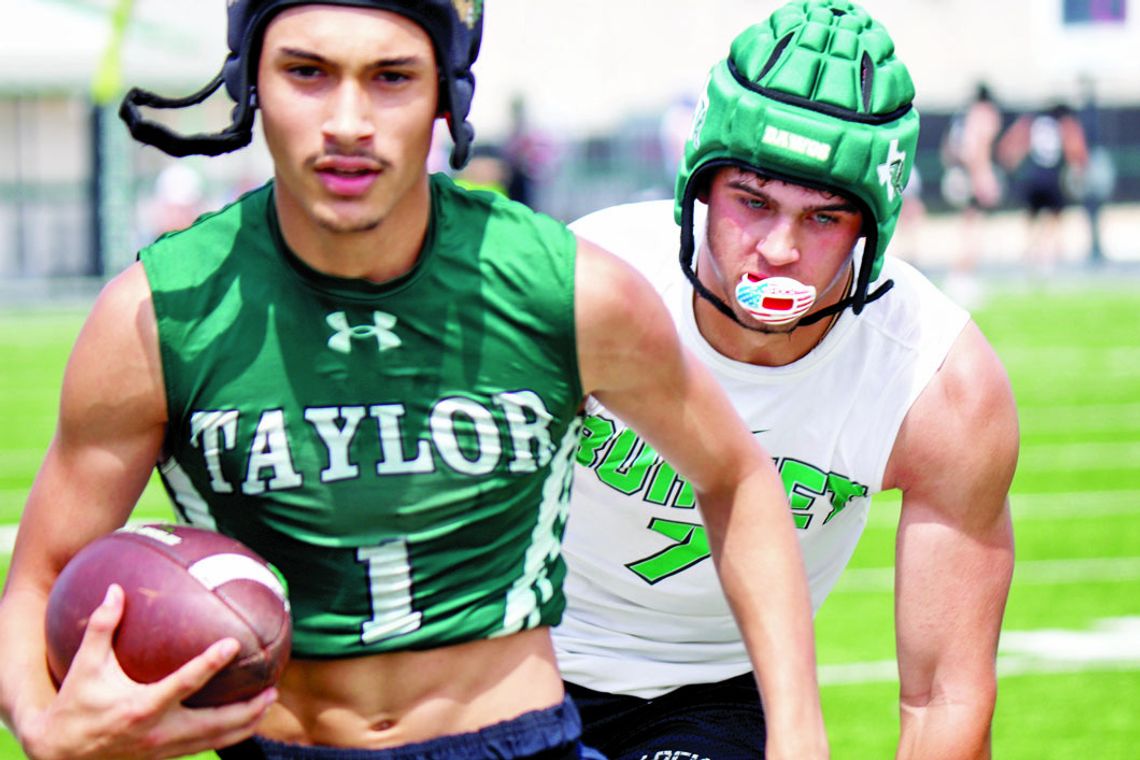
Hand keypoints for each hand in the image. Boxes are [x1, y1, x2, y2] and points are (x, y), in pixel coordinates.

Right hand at [21, 585, 276, 759]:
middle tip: (272, 686)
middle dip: (247, 708)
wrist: (60, 756)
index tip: (232, 645)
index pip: (184, 684)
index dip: (210, 664)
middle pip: (215, 723)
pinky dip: (229, 734)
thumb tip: (116, 589)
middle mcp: (159, 731)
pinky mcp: (165, 756)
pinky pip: (205, 746)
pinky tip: (245, 719)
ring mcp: (164, 748)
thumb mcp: (84, 667)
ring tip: (270, 701)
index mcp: (142, 707)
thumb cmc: (74, 706)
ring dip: (246, 723)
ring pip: (216, 740)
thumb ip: (101, 627)